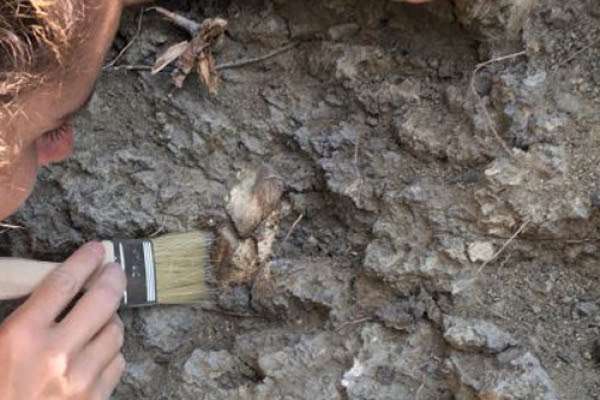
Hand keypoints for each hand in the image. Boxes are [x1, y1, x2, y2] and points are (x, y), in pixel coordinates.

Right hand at [0, 242, 126, 399]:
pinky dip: (111, 352)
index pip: (63, 283)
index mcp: (20, 335)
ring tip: (100, 319)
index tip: (97, 249)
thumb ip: (26, 317)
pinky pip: (118, 361)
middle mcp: (55, 353)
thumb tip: (57, 288)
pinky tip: (98, 352)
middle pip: (102, 300)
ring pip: (115, 330)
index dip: (84, 260)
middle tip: (115, 271)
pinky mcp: (95, 399)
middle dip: (113, 279)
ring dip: (111, 320)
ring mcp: (80, 379)